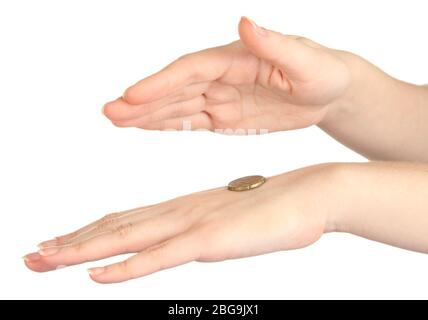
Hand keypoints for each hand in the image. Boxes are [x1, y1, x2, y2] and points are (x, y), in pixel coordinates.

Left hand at [24, 164, 337, 282]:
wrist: (313, 192)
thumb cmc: (278, 207)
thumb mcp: (232, 219)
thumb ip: (205, 228)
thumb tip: (187, 240)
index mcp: (185, 207)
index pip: (127, 220)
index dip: (90, 233)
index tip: (60, 243)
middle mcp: (181, 211)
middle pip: (116, 227)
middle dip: (72, 243)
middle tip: (33, 255)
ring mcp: (194, 224)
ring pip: (128, 238)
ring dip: (83, 250)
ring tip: (45, 259)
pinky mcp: (211, 239)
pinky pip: (161, 255)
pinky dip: (127, 266)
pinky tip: (97, 275)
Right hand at [103, 17, 350, 132]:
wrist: (329, 93)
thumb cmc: (322, 71)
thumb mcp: (305, 59)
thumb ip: (274, 44)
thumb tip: (245, 22)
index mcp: (235, 58)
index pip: (191, 70)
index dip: (161, 83)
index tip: (133, 95)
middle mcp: (221, 77)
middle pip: (175, 89)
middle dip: (142, 101)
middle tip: (110, 111)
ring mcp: (220, 98)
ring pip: (177, 107)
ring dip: (146, 114)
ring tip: (115, 119)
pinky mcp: (224, 117)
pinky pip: (192, 122)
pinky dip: (167, 125)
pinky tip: (145, 126)